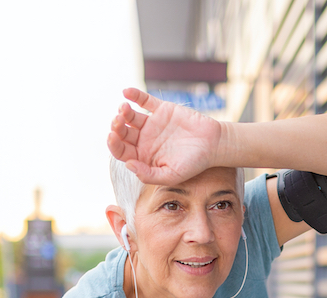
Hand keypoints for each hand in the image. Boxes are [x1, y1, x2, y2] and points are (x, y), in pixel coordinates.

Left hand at [107, 87, 221, 185]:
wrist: (214, 144)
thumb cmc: (194, 163)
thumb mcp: (172, 175)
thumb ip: (149, 174)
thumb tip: (128, 165)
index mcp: (144, 156)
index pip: (122, 151)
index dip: (114, 144)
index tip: (112, 137)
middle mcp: (145, 140)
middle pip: (123, 133)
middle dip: (117, 127)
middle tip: (116, 122)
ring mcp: (152, 123)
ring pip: (131, 116)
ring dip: (123, 112)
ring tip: (123, 109)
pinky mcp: (161, 109)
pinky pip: (144, 100)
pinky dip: (135, 95)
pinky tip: (126, 92)